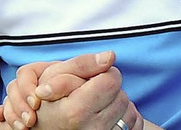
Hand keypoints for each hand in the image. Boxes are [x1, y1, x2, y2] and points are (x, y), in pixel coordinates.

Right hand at [0, 51, 142, 129]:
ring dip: (116, 106)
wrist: (46, 128)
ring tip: (95, 109)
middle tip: (91, 97)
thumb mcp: (54, 77)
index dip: (103, 74)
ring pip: (129, 113)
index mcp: (75, 112)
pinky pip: (134, 125)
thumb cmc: (49, 103)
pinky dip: (123, 119)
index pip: (112, 80)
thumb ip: (83, 63)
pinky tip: (106, 119)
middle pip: (122, 96)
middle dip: (110, 91)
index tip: (90, 81)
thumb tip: (109, 56)